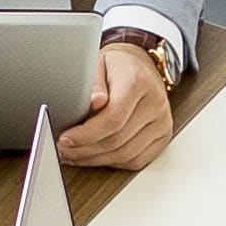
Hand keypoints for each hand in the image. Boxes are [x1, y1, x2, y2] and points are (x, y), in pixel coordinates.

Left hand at [59, 40, 174, 170]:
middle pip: (117, 140)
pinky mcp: (162, 136)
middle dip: (85, 150)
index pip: (113, 118)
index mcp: (139, 82)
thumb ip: (94, 83)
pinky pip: (136, 160)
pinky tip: (95, 156)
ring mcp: (162, 122)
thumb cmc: (117, 65)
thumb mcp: (98, 63)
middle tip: (63, 149)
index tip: (65, 139)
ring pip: (126, 155)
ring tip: (74, 154)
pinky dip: (112, 162)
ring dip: (96, 159)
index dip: (86, 134)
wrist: (139, 66)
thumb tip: (95, 102)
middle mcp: (155, 103)